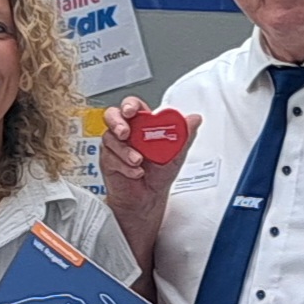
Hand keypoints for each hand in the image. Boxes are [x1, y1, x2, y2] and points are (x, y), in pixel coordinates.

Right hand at [98, 97, 197, 220]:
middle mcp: (127, 133)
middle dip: (117, 123)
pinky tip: (135, 172)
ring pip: (110, 139)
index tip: (132, 112)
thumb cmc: (159, 173)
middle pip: (112, 116)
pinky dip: (124, 167)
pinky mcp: (108, 162)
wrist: (149, 198)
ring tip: (138, 161)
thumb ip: (184, 135)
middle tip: (125, 133)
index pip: (132, 106)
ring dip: (125, 151)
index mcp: (142, 125)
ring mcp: (115, 147)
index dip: (129, 105)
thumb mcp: (176, 153)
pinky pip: (110, 158)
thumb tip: (195, 119)